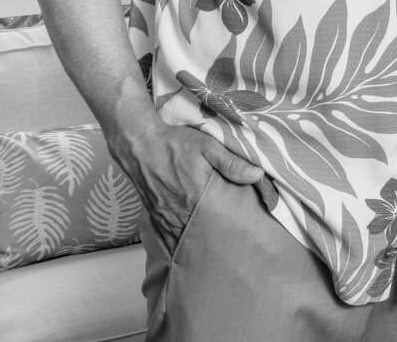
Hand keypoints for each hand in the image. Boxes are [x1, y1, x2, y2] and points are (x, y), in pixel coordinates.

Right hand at [111, 119, 262, 252]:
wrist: (139, 143)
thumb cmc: (174, 144)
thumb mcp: (207, 146)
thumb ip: (232, 163)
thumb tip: (258, 175)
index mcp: (194, 197)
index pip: (217, 223)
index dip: (229, 233)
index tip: (242, 239)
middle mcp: (176, 212)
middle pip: (198, 236)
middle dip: (213, 244)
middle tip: (228, 251)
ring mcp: (162, 216)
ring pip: (181, 240)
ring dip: (195, 246)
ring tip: (210, 253)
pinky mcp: (154, 215)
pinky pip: (166, 237)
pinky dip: (177, 243)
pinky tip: (186, 248)